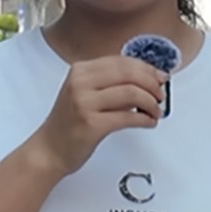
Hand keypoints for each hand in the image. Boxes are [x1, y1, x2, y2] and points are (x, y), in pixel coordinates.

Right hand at [25, 55, 167, 177]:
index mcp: (80, 70)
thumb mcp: (84, 92)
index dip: (146, 68)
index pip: (121, 61)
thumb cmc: (70, 122)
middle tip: (161, 94)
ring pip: (131, 93)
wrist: (49, 149)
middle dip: (152, 83)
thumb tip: (148, 79)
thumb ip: (110, 83)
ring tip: (155, 111)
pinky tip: (148, 122)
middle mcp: (81, 82)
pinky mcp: (91, 124)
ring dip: (151, 103)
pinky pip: (128, 117)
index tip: (160, 76)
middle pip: (128, 74)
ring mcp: (84, 103)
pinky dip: (144, 119)